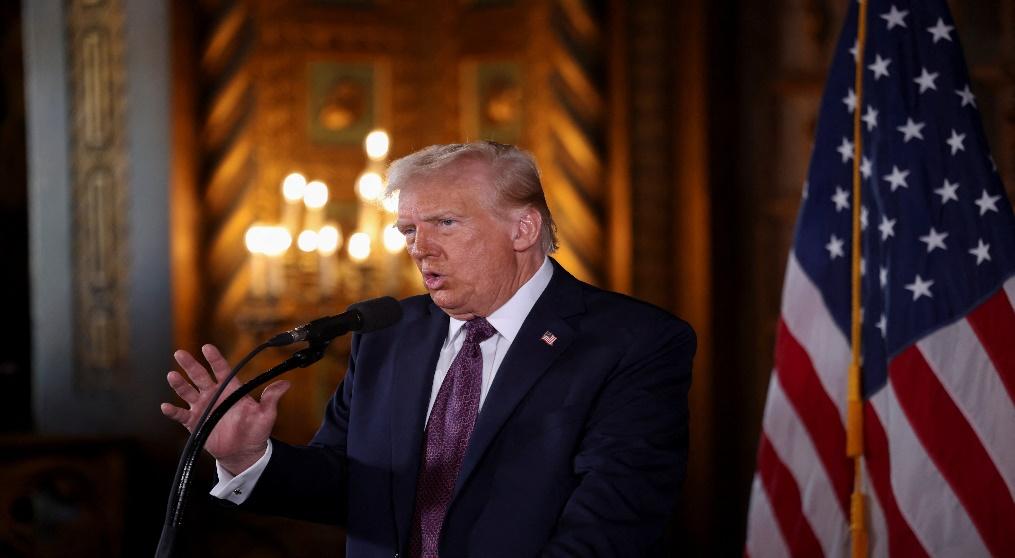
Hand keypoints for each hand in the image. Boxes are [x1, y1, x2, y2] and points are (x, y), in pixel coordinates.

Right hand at [160, 344, 289, 474]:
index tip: (207, 348)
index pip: (222, 370)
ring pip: (188, 392)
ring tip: (172, 375)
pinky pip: (181, 415)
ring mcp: (203, 408)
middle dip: (191, 365)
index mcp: (231, 390)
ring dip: (179, 384)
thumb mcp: (266, 414)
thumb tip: (286, 384)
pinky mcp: (195, 423)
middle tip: (181, 353)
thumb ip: (271, 399)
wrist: (244, 452)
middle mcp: (214, 396)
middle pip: (200, 376)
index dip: (215, 359)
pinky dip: (173, 411)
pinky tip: (166, 406)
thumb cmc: (256, 431)